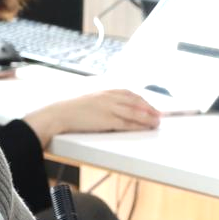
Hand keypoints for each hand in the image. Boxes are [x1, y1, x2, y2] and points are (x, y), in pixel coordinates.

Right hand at [23, 88, 160, 146]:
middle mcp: (109, 97)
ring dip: (148, 118)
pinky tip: (145, 128)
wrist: (59, 113)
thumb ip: (99, 102)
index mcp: (104, 91)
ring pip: (135, 112)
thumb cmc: (69, 109)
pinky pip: (127, 123)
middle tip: (159, 114)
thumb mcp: (87, 100)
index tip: (150, 104)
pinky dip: (138, 126)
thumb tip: (108, 107)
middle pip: (135, 101)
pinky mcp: (107, 120)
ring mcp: (109, 108)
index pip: (128, 93)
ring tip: (156, 122)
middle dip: (149, 108)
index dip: (141, 99)